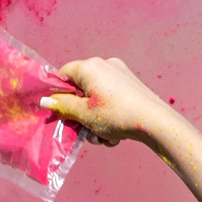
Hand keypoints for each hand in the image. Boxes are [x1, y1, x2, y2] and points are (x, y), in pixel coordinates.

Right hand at [45, 57, 183, 146]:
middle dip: (81, 113)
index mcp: (90, 67)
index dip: (59, 94)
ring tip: (103, 136)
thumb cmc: (116, 116)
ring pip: (97, 98)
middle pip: (81, 89)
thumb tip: (46, 101)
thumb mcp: (84, 114)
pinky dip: (109, 116)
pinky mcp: (132, 86)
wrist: (155, 122)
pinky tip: (114, 133)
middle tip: (84, 130)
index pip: (64, 74)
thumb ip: (62, 106)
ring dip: (95, 119)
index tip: (60, 111)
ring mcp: (121, 74)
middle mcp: (106, 64)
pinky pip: (111, 99)